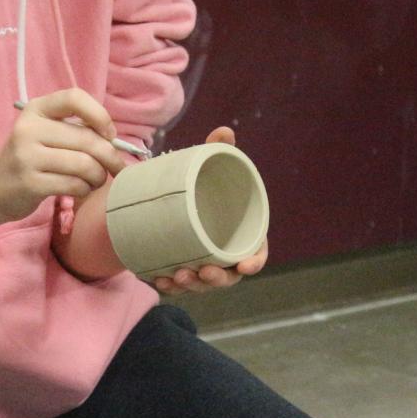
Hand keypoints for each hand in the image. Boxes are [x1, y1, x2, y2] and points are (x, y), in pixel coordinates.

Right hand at [0, 88, 128, 221]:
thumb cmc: (29, 158)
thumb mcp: (43, 132)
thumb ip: (73, 129)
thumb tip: (114, 142)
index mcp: (36, 109)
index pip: (74, 98)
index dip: (99, 115)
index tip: (109, 134)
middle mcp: (29, 129)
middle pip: (86, 138)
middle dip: (109, 156)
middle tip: (114, 167)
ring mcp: (27, 156)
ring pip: (84, 165)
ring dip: (99, 176)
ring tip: (96, 180)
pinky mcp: (30, 183)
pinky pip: (74, 185)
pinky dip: (85, 189)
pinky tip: (80, 189)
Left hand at [153, 125, 270, 294]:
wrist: (171, 197)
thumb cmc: (201, 185)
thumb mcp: (208, 166)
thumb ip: (218, 149)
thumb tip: (224, 131)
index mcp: (241, 234)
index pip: (255, 254)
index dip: (253, 262)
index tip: (245, 266)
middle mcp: (224, 254)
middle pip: (227, 276)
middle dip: (216, 280)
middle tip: (202, 272)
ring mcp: (203, 264)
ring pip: (202, 284)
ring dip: (192, 286)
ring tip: (176, 276)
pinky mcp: (182, 268)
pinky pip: (179, 285)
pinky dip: (171, 286)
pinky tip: (161, 282)